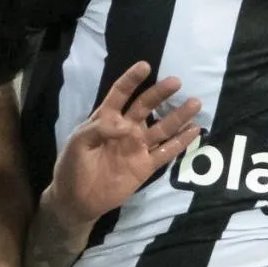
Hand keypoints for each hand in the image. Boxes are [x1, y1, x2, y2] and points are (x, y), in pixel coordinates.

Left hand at [41, 62, 200, 223]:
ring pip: (161, 127)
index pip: (120, 94)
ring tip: (195, 103)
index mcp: (106, 119)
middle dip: (160, 93)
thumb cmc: (72, 166)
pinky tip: (195, 130)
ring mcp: (137, 147)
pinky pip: (166, 151)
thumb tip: (126, 125)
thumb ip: (100, 128)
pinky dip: (181, 142)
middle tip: (176, 82)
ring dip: (178, 116)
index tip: (145, 66)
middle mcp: (126, 129)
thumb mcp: (79, 142)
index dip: (131, 80)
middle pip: (145, 106)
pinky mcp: (145, 166)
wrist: (77, 199)